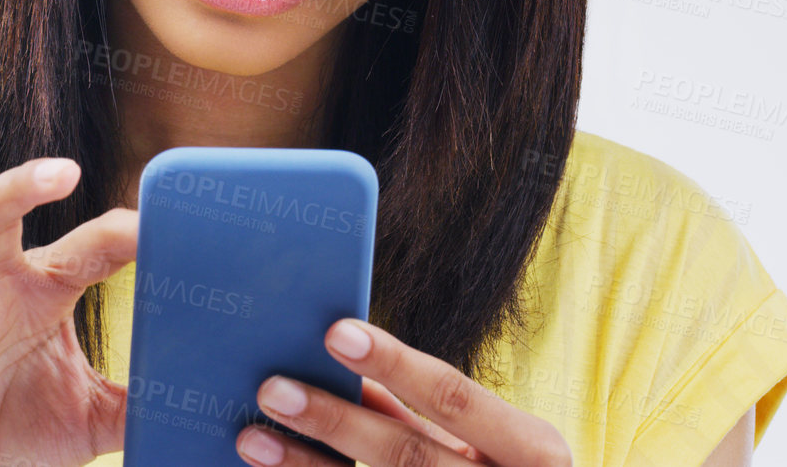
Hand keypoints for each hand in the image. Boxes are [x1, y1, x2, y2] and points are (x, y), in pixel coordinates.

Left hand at [236, 317, 571, 466]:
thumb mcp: (495, 448)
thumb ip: (428, 416)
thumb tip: (354, 376)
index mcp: (532, 451)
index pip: (454, 397)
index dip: (395, 364)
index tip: (335, 333)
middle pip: (408, 455)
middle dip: (336, 421)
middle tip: (273, 389)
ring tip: (254, 438)